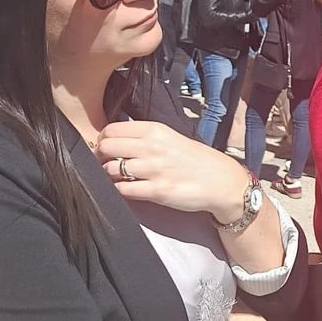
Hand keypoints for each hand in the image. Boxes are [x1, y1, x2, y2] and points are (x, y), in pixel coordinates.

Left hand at [95, 120, 250, 220]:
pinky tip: (126, 189)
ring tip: (117, 178)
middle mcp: (152, 146)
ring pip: (110, 169)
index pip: (111, 129)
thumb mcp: (171, 138)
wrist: (221, 181)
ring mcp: (154, 169)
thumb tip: (114, 141)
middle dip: (100, 156)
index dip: (102, 140)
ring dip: (109, 175)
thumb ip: (144, 137)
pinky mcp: (157, 191)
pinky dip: (118, 190)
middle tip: (105, 163)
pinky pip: (123, 190)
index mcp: (155, 130)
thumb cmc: (195, 160)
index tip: (105, 148)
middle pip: (106, 146)